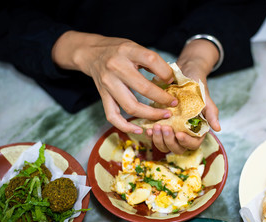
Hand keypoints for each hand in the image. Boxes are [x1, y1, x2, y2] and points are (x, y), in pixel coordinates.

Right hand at [52, 31, 177, 133]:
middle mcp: (116, 67)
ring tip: (163, 115)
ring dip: (150, 114)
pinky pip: (113, 116)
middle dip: (162, 99)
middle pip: (143, 88)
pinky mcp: (103, 96)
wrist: (91, 53)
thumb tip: (170, 79)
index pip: (151, 60)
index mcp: (127, 51)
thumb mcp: (135, 47)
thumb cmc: (118, 51)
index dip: (166, 72)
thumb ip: (152, 61)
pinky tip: (139, 129)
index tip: (172, 80)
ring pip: (130, 106)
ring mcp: (108, 84)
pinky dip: (126, 126)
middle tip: (173, 103)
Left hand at [146, 39, 220, 153]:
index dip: (186, 142)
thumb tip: (218, 129)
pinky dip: (151, 135)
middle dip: (169, 141)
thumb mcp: (206, 99)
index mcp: (197, 131)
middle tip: (164, 128)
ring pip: (164, 145)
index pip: (193, 144)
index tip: (179, 134)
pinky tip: (147, 128)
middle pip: (177, 148)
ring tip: (155, 127)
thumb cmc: (198, 89)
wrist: (185, 77)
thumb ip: (212, 114)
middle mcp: (184, 134)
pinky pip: (155, 137)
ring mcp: (172, 132)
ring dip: (159, 139)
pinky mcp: (161, 126)